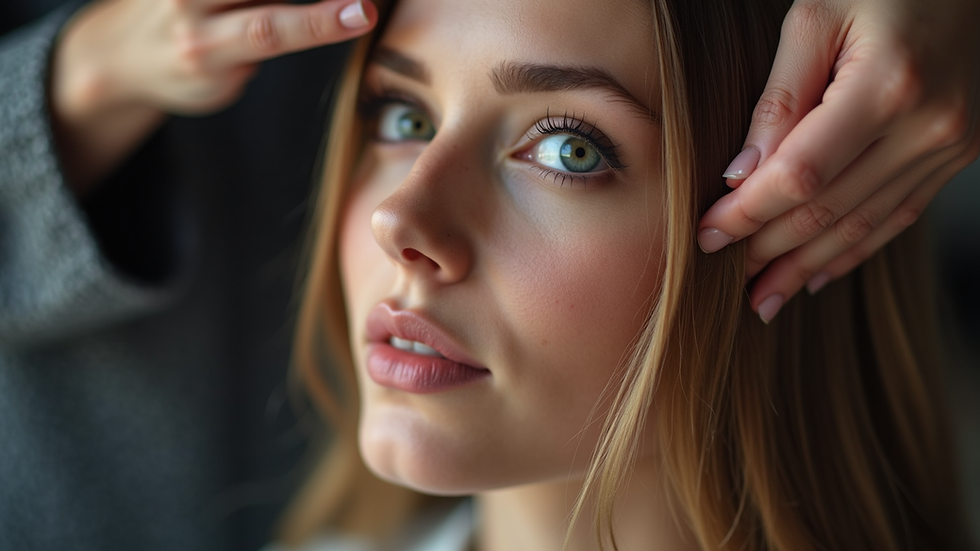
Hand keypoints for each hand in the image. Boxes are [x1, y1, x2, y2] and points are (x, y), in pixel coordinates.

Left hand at [50, 0, 376, 192]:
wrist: (117, 54)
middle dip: (310, 4)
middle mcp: (188, 2)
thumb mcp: (223, 80)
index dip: (320, 21)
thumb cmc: (180, 72)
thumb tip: (312, 8)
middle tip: (355, 4)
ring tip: (335, 8)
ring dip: (284, 1)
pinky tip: (265, 6)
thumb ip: (261, 40)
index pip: (270, 30)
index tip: (362, 12)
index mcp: (204, 48)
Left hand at [696, 0, 979, 322]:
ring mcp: (951, 146)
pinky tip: (817, 274)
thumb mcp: (816, 17)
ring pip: (864, 226)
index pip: (801, 176)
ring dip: (807, 267)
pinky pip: (898, 217)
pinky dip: (853, 251)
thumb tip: (741, 176)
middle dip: (769, 250)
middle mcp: (930, 126)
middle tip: (723, 278)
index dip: (748, 214)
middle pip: (830, 210)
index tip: (707, 237)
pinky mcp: (957, 154)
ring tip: (763, 298)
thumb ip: (778, 99)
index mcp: (890, 86)